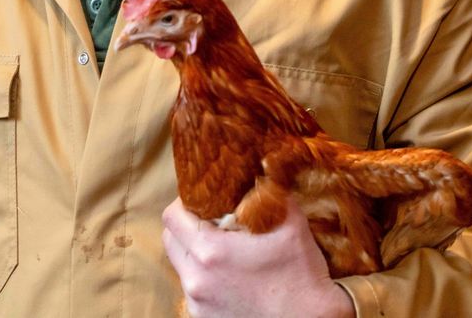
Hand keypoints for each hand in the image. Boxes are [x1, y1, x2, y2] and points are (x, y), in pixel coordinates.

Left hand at [161, 197, 355, 317]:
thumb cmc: (301, 275)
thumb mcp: (291, 223)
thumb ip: (269, 191)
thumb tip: (260, 167)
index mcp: (210, 251)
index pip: (172, 216)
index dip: (184, 202)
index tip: (203, 200)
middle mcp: (196, 279)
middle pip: (170, 240)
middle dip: (186, 226)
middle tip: (210, 222)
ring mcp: (198, 303)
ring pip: (180, 266)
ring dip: (194, 252)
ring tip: (222, 249)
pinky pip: (192, 289)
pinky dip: (203, 277)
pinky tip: (228, 275)